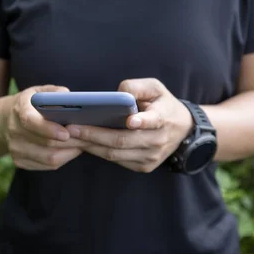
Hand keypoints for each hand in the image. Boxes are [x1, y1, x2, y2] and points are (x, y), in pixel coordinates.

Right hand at [0, 85, 88, 170]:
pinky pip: (48, 165)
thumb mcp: (39, 91)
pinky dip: (64, 158)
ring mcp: (15, 149)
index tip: (66, 133)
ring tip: (85, 143)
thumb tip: (68, 96)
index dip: (48, 129)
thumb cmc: (30, 103)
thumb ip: (54, 91)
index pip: (31, 122)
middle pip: (46, 144)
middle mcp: (14, 131)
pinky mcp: (20, 162)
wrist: (4, 120)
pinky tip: (73, 149)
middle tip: (90, 138)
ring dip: (70, 152)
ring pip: (49, 159)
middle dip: (71, 142)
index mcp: (19, 109)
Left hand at [67, 78, 193, 172]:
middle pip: (123, 141)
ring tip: (70, 137)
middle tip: (72, 128)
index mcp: (164, 118)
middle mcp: (158, 140)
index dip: (142, 121)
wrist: (183, 131)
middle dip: (95, 135)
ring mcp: (150, 157)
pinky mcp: (143, 166)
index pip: (154, 120)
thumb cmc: (163, 105)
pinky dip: (98, 152)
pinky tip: (82, 143)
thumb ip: (137, 87)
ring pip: (115, 154)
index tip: (130, 121)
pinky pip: (116, 160)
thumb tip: (118, 94)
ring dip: (91, 146)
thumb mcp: (156, 88)